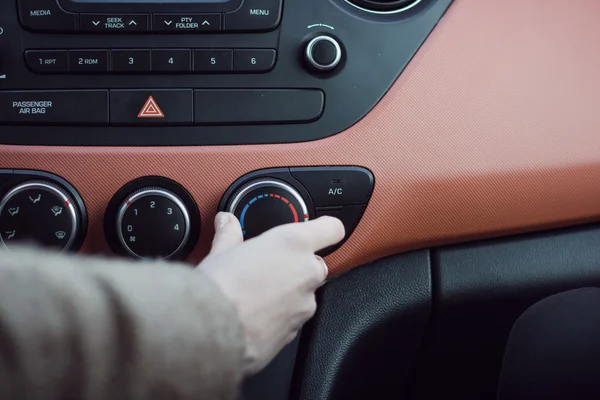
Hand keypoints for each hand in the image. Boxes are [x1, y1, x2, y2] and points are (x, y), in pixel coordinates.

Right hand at [198, 212, 344, 375]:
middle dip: (296, 266)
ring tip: (254, 296)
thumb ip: (230, 233)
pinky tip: (254, 316)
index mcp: (293, 243)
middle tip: (266, 268)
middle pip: (315, 264)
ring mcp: (304, 304)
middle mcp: (306, 272)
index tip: (316, 231)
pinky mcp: (296, 332)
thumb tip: (227, 222)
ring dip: (286, 294)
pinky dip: (279, 317)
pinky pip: (292, 318)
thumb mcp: (221, 251)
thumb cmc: (217, 288)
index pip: (332, 228)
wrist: (209, 332)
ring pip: (304, 294)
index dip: (325, 230)